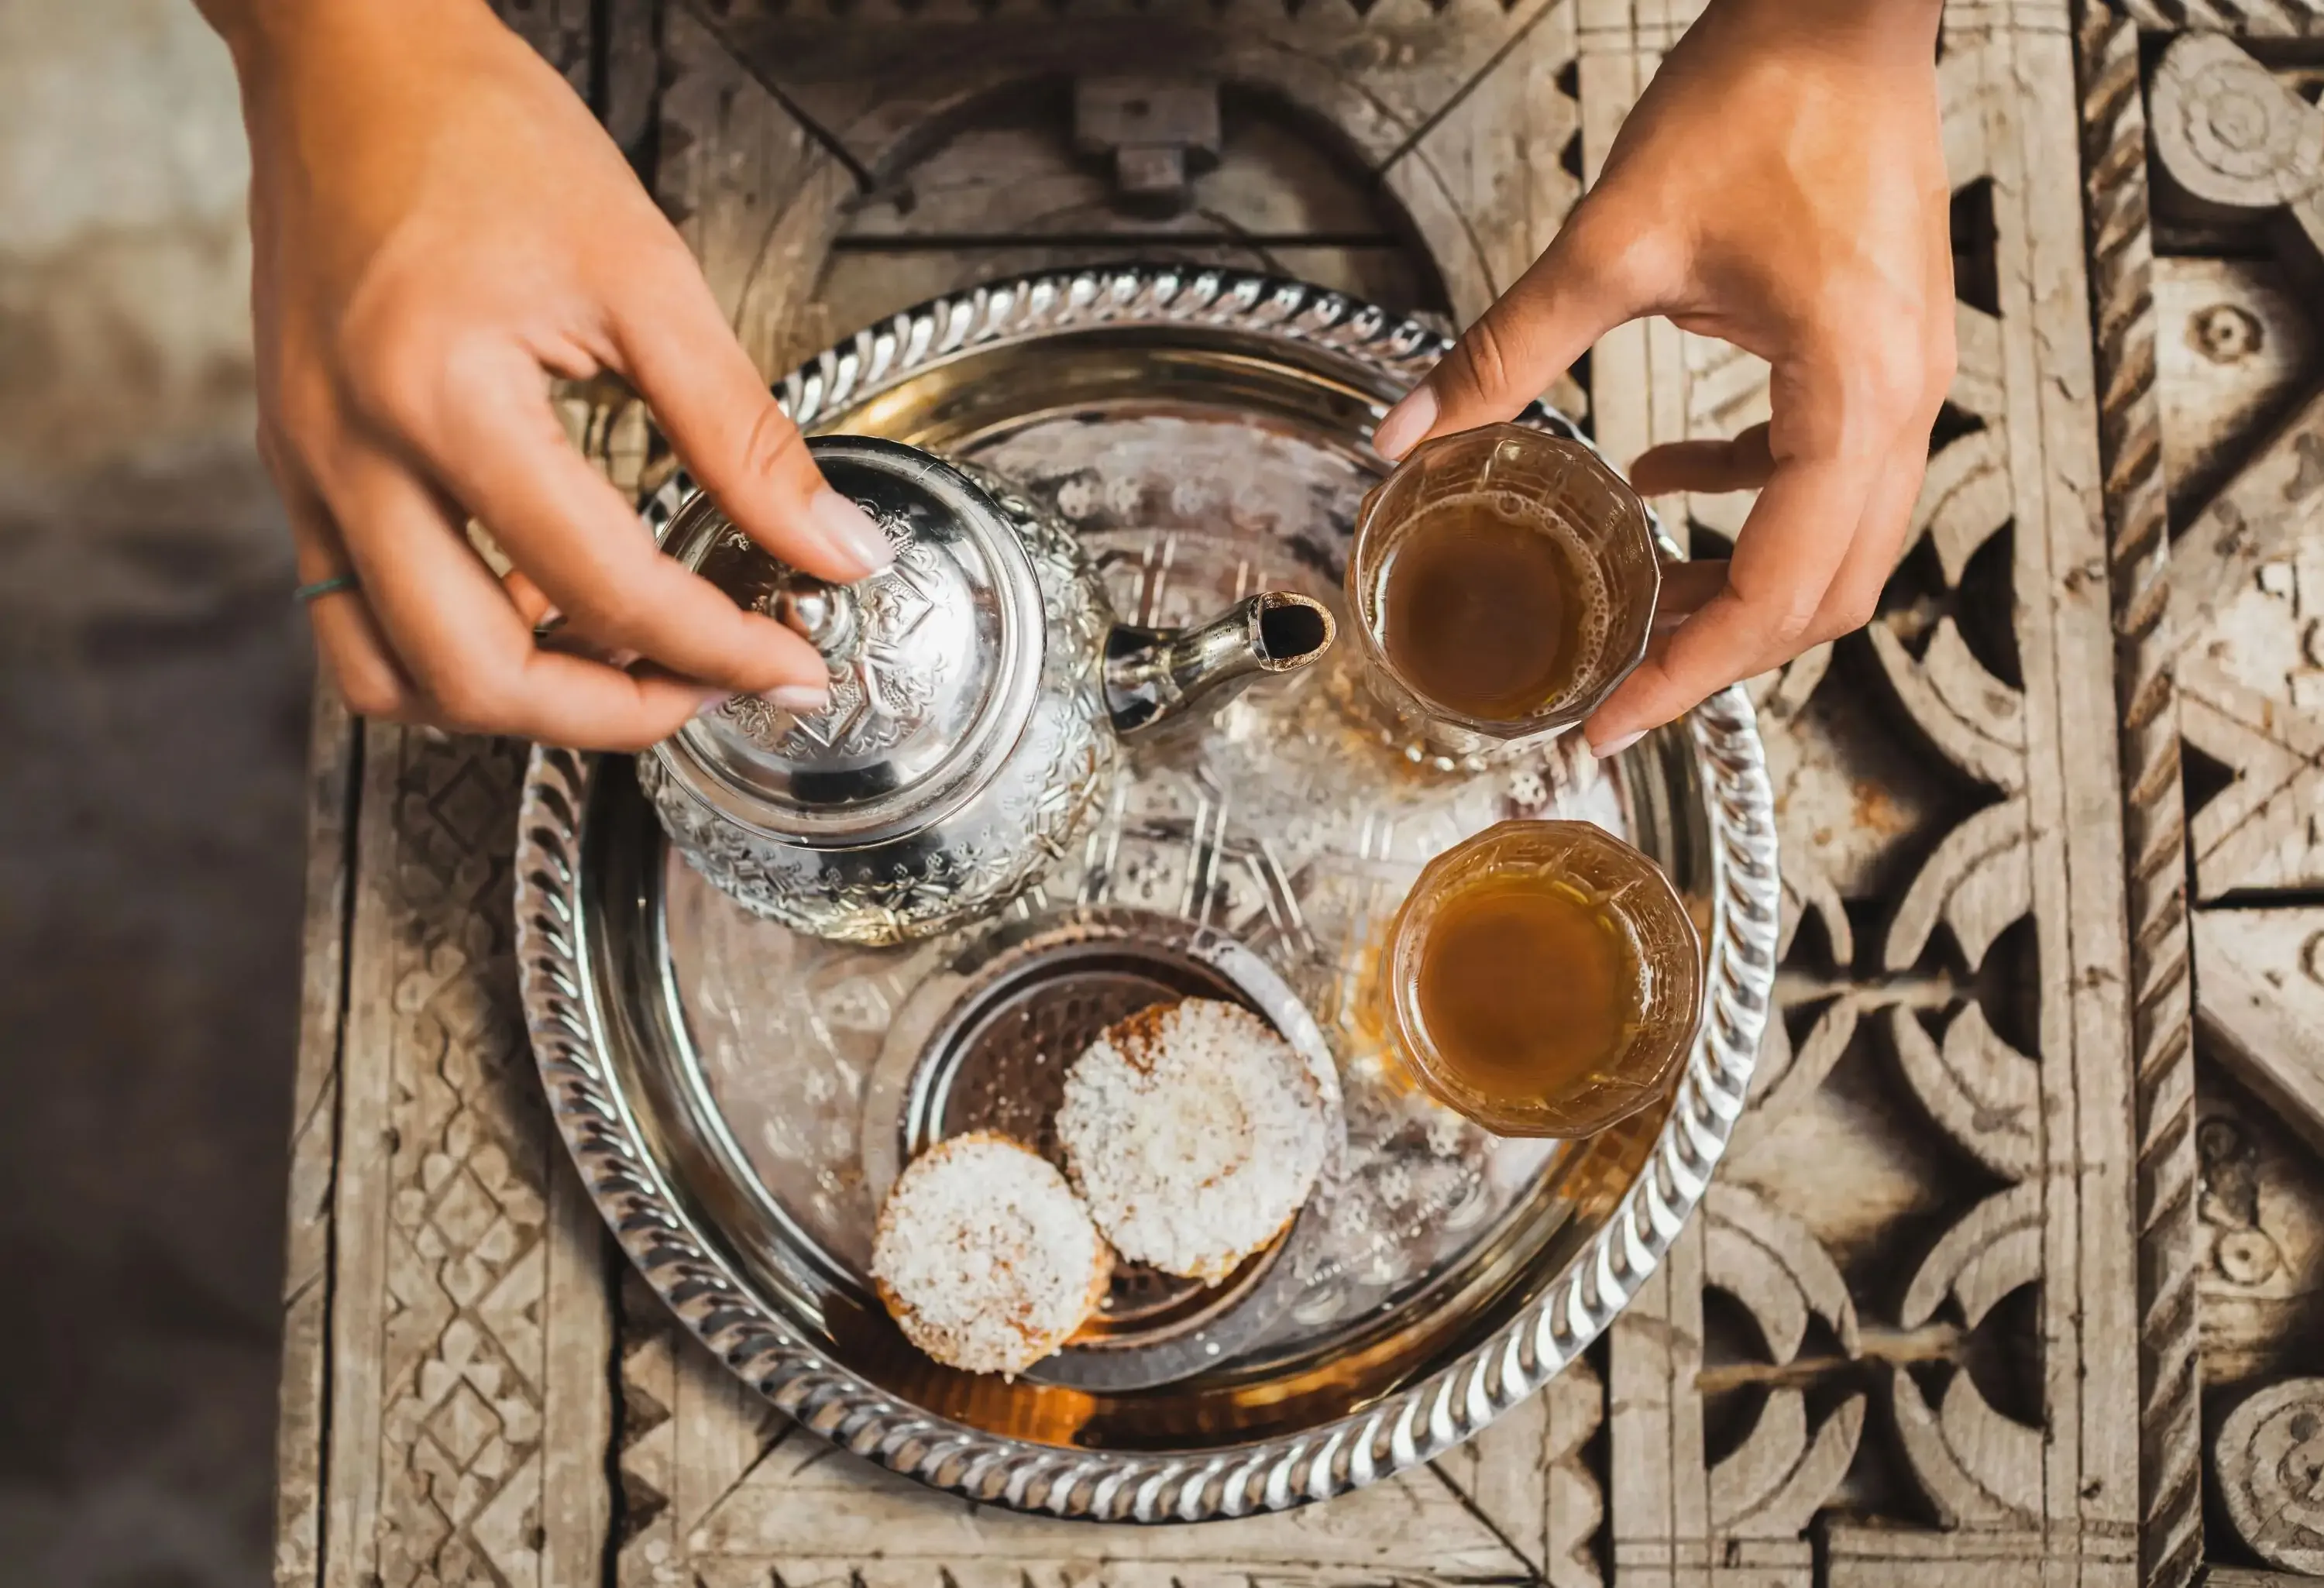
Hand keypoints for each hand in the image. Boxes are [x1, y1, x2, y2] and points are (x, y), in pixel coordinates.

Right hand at [208, 0, 888, 749]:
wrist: (349, 61)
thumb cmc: (483, 136)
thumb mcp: (647, 276)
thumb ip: (745, 434)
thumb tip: (835, 548)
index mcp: (442, 396)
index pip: (603, 585)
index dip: (718, 648)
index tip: (790, 667)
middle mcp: (349, 453)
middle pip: (475, 674)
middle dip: (612, 715)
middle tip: (707, 691)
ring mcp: (306, 470)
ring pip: (390, 676)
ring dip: (514, 705)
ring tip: (622, 665)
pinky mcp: (294, 469)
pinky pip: (350, 618)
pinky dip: (446, 651)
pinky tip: (534, 610)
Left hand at [1371, 0, 1952, 755]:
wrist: (1846, 4)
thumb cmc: (1767, 94)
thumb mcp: (1613, 240)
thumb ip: (1505, 351)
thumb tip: (1407, 436)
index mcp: (1853, 395)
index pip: (1778, 589)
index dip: (1691, 677)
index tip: (1610, 726)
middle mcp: (1904, 405)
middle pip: (1824, 593)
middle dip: (1719, 654)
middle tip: (1617, 688)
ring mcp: (1906, 381)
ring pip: (1834, 545)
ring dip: (1736, 587)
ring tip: (1638, 611)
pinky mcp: (1881, 352)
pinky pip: (1822, 471)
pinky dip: (1742, 503)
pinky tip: (1658, 482)